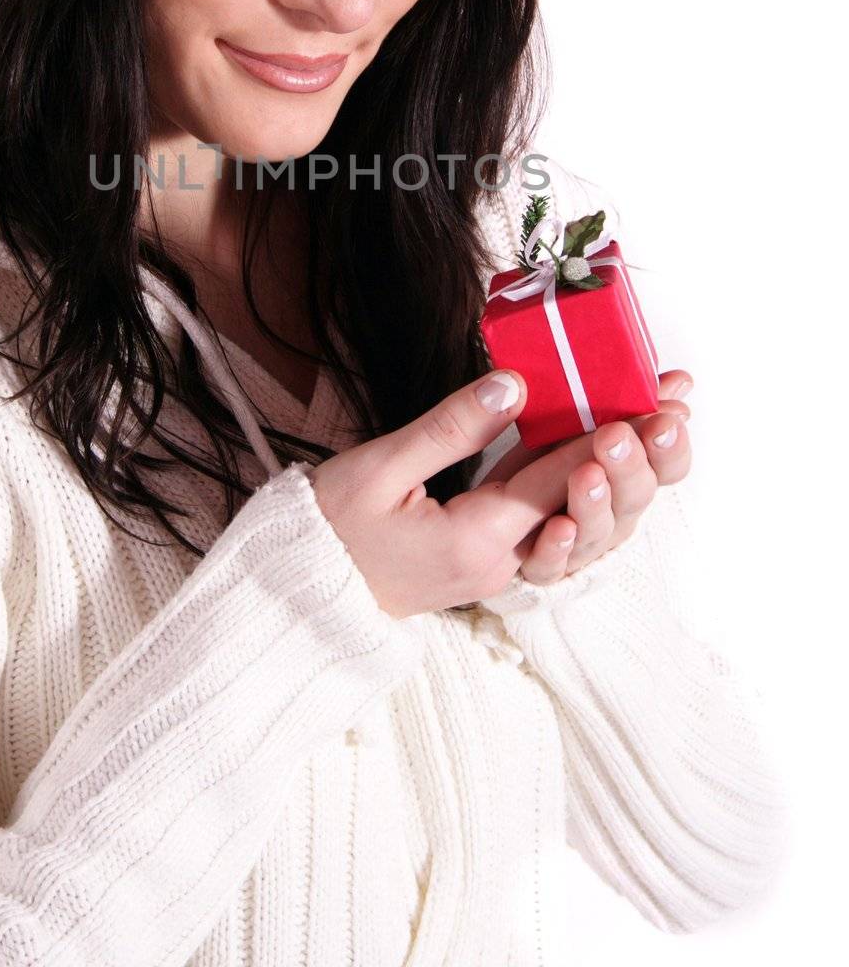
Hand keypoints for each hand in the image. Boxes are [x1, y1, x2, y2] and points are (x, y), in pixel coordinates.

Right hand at [307, 368, 646, 618]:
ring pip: (582, 524)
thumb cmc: (329, 531)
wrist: (303, 595)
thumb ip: (449, 428)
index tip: (647, 395)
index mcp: (475, 541)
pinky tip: (610, 461)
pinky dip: (588, 494)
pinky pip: (556, 529)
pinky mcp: (492, 562)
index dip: (602, 434)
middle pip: (588, 508)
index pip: (553, 479)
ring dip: (625, 476)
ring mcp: (501, 568)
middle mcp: (502, 563)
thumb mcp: (377, 470)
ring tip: (664, 429)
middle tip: (677, 407)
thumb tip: (512, 386)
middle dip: (636, 454)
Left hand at [477, 369, 693, 584]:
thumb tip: (680, 380)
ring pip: (596, 533)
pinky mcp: (531, 565)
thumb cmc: (532, 466)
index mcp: (617, 471)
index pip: (662, 464)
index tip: (670, 417)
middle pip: (633, 498)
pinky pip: (548, 566)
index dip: (670, 444)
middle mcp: (604, 511)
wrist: (474, 534)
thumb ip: (619, 402)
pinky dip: (557, 549)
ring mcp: (572, 543)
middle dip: (631, 466)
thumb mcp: (568, 424)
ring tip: (586, 475)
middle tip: (616, 436)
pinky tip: (557, 527)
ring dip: (595, 504)